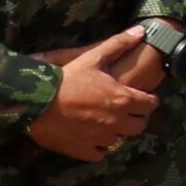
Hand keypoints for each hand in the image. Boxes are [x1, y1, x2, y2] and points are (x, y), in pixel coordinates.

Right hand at [29, 38, 159, 158]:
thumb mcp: (93, 57)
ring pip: (120, 140)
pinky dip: (99, 147)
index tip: (141, 97)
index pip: (150, 105)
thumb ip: (119, 44)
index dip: (147, 100)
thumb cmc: (66, 78)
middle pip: (139, 126)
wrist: (35, 101)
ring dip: (118, 132)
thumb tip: (141, 31)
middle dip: (136, 118)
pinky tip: (93, 138)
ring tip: (108, 123)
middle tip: (127, 111)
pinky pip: (99, 154)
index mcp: (123, 99)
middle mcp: (116, 121)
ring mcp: (99, 138)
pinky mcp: (82, 150)